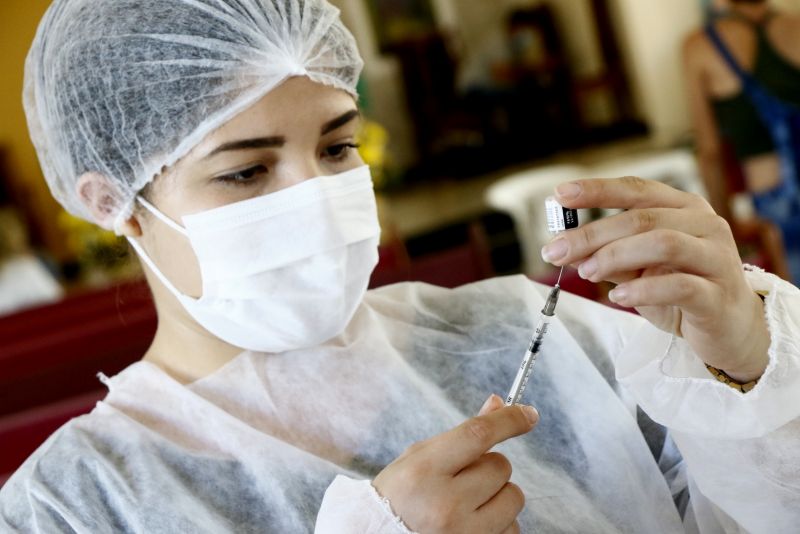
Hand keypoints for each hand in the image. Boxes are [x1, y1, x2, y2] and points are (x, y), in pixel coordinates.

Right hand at [372, 395, 535, 533]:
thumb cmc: (402, 496)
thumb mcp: (420, 458)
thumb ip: (461, 434)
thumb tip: (498, 404)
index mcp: (424, 471)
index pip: (477, 434)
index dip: (508, 420)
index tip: (528, 414)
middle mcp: (444, 503)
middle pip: (500, 466)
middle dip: (488, 467)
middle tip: (463, 478)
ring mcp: (463, 532)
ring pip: (513, 496)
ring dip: (498, 495)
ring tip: (468, 503)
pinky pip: (513, 527)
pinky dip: (499, 522)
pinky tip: (473, 523)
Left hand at [541, 177, 769, 381]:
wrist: (730, 330)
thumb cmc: (681, 291)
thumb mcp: (637, 270)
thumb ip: (607, 255)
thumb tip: (563, 246)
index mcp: (684, 209)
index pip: (636, 190)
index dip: (598, 190)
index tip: (560, 194)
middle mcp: (705, 224)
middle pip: (642, 218)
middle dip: (592, 234)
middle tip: (555, 251)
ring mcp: (716, 258)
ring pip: (662, 243)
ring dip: (615, 256)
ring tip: (585, 272)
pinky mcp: (719, 295)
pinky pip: (679, 285)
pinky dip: (642, 289)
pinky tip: (617, 295)